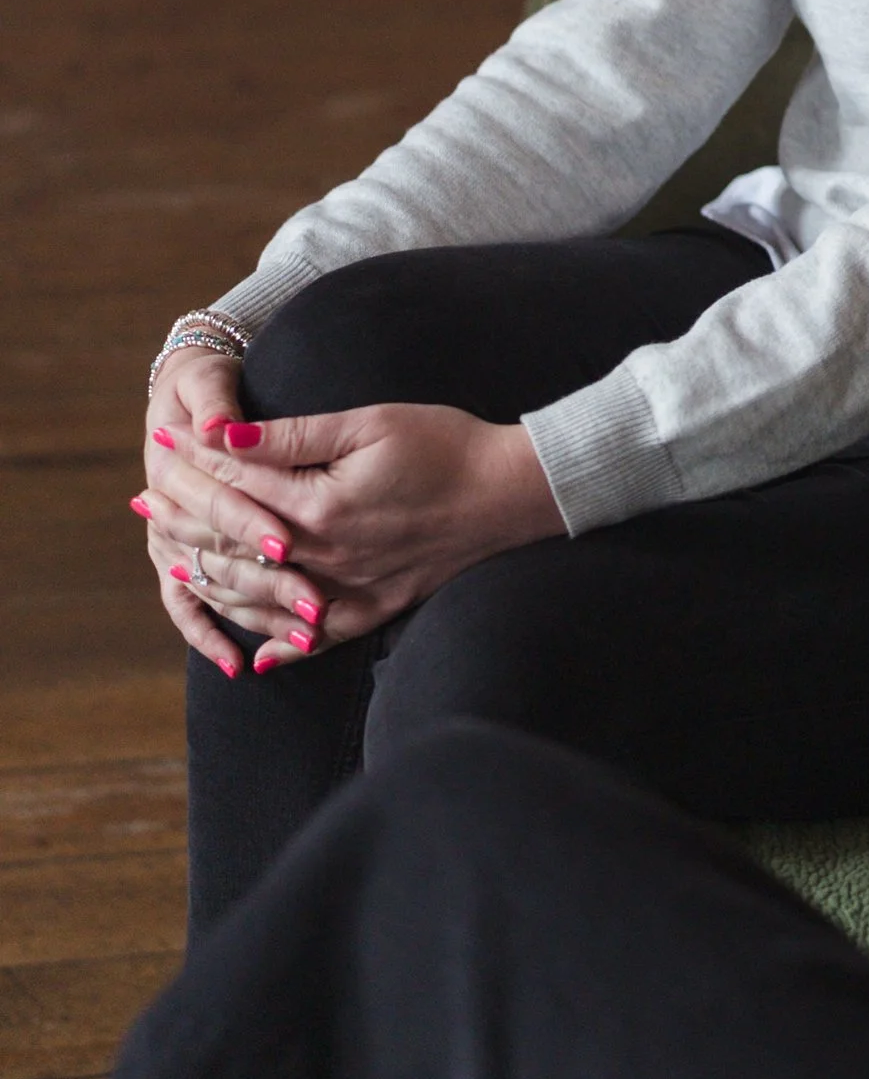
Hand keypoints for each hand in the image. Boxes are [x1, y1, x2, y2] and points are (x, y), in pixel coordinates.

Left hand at [139, 392, 562, 674]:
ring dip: (212, 581)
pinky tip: (255, 654)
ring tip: (172, 562)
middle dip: (184, 520)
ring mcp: (349, 590)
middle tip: (146, 504)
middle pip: (235, 545)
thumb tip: (223, 437)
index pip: (236, 485)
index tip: (162, 440)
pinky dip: (280, 646)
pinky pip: (316, 639)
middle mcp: (326, 557)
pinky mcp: (376, 609)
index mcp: (320, 507)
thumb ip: (293, 437)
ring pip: (261, 598)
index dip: (194, 460)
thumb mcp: (369, 424)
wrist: (511, 493)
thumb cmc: (445, 445)